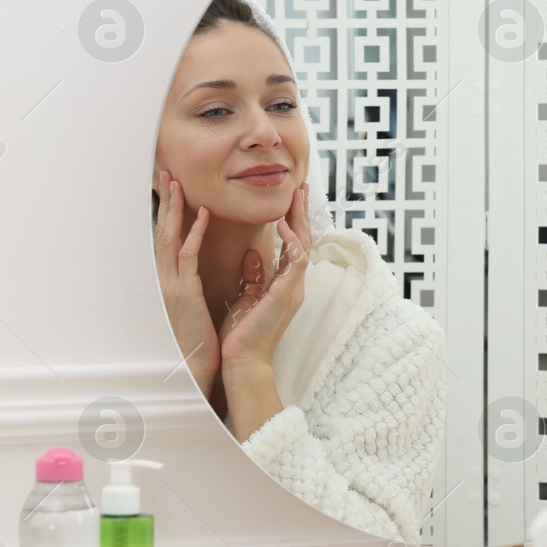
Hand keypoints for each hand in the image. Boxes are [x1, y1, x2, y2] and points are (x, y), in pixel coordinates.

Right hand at [153, 170, 219, 395]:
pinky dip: (194, 232)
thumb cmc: (197, 339)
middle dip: (164, 203)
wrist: (193, 367)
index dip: (167, 214)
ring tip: (176, 184)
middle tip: (165, 175)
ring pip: (170, 238)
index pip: (167, 240)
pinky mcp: (184, 291)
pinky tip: (202, 214)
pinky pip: (188, 255)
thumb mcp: (192, 305)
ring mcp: (172, 284)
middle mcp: (166, 278)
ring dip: (173, 209)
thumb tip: (195, 270)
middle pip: (162, 232)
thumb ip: (191, 282)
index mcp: (170, 280)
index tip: (170, 191)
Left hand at [219, 182, 312, 371]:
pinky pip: (296, 262)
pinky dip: (292, 242)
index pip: (294, 245)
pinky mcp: (286, 295)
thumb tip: (253, 253)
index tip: (291, 198)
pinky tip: (283, 225)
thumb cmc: (243, 333)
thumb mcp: (248, 296)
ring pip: (304, 246)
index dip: (293, 220)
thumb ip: (254, 275)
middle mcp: (294, 285)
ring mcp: (294, 290)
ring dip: (300, 219)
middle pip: (304, 240)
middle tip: (301, 186)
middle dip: (302, 212)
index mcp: (285, 284)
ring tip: (296, 196)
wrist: (242, 360)